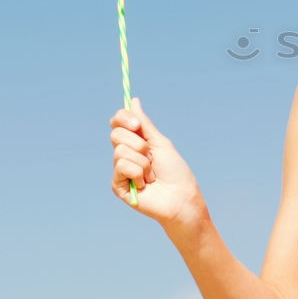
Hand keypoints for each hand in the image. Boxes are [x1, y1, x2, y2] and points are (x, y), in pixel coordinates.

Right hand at [109, 98, 206, 229]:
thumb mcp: (160, 143)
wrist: (181, 197)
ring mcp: (120, 170)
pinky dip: (138, 173)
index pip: (118, 123)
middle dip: (138, 143)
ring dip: (143, 162)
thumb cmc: (175, 171)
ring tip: (152, 174)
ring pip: (120, 151)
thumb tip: (133, 101)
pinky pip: (121, 166)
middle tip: (151, 156)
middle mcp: (125, 154)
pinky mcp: (118, 185)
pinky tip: (145, 184)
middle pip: (116, 134)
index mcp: (136, 142)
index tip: (136, 124)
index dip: (122, 119)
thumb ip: (145, 124)